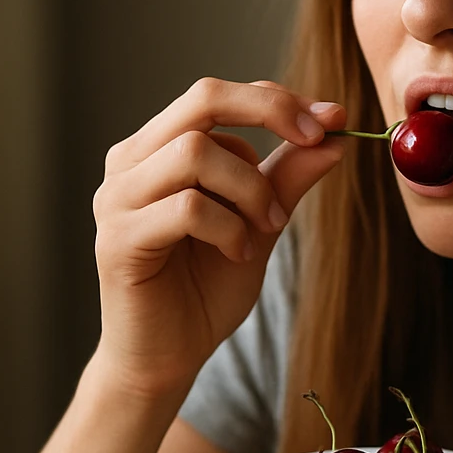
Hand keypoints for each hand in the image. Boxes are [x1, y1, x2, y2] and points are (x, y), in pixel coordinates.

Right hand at [90, 78, 345, 401]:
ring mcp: (116, 199)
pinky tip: (239, 254)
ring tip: (267, 227)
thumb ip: (287, 177)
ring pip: (195, 151)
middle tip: (314, 142)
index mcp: (158, 148)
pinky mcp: (117, 240)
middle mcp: (130, 162)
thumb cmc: (205, 288)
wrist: (168, 357)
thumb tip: (335, 133)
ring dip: (250, 187)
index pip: (216, 95)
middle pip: (201, 99)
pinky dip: (228, 227)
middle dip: (269, 112)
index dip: (276, 100)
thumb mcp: (260, 223)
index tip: (332, 121)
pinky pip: (186, 209)